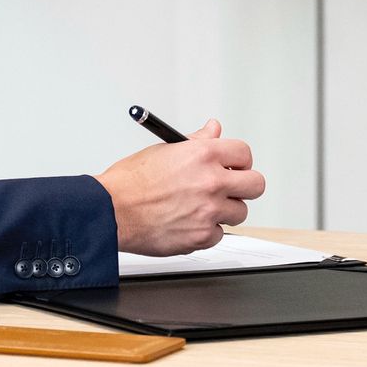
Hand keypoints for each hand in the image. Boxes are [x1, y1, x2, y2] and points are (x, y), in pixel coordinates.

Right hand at [92, 119, 265, 255]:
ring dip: (225, 210)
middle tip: (230, 187)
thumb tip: (214, 130)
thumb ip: (197, 141)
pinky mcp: (201, 236)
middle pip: (256, 185)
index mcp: (202, 155)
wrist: (111, 211)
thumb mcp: (164, 150)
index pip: (244, 153)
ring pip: (240, 212)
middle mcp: (211, 182)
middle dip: (244, 185)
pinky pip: (219, 234)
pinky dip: (207, 231)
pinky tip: (188, 222)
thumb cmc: (130, 181)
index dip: (239, 160)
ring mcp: (209, 211)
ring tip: (201, 207)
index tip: (234, 165)